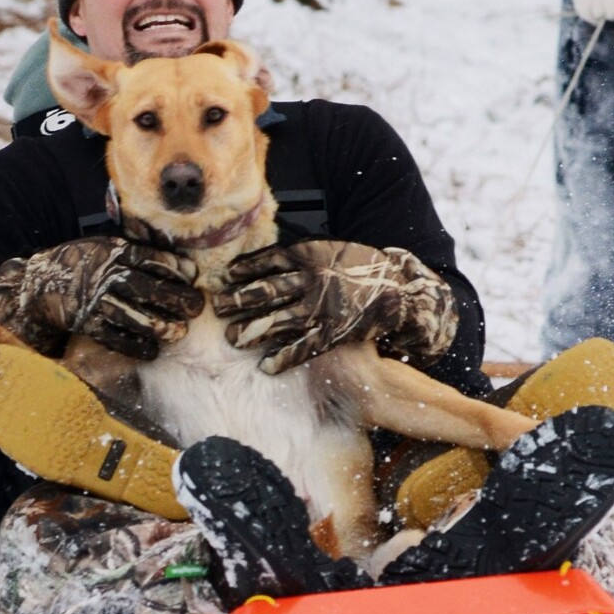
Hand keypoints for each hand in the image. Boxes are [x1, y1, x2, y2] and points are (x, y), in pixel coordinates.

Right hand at [0, 238, 202, 359]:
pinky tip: (152, 349)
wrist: (41, 284)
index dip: (175, 268)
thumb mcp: (107, 247)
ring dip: (162, 326)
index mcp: (113, 252)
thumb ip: (138, 253)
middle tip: (196, 307)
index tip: (193, 275)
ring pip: (136, 316)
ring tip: (179, 331)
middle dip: (177, 299)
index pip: (151, 259)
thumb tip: (184, 266)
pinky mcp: (88, 324)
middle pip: (149, 288)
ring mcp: (97, 301)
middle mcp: (107, 275)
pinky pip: (117, 338)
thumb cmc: (82, 262)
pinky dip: (137, 346)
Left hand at [213, 239, 457, 375]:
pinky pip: (302, 348)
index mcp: (308, 256)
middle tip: (219, 308)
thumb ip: (295, 255)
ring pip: (277, 321)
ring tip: (232, 338)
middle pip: (265, 291)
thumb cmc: (355, 266)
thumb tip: (257, 264)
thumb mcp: (325, 249)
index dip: (243, 271)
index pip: (266, 262)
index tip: (225, 278)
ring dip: (251, 330)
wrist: (394, 288)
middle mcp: (311, 281)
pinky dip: (282, 358)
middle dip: (238, 301)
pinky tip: (265, 365)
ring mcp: (321, 309)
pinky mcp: (332, 333)